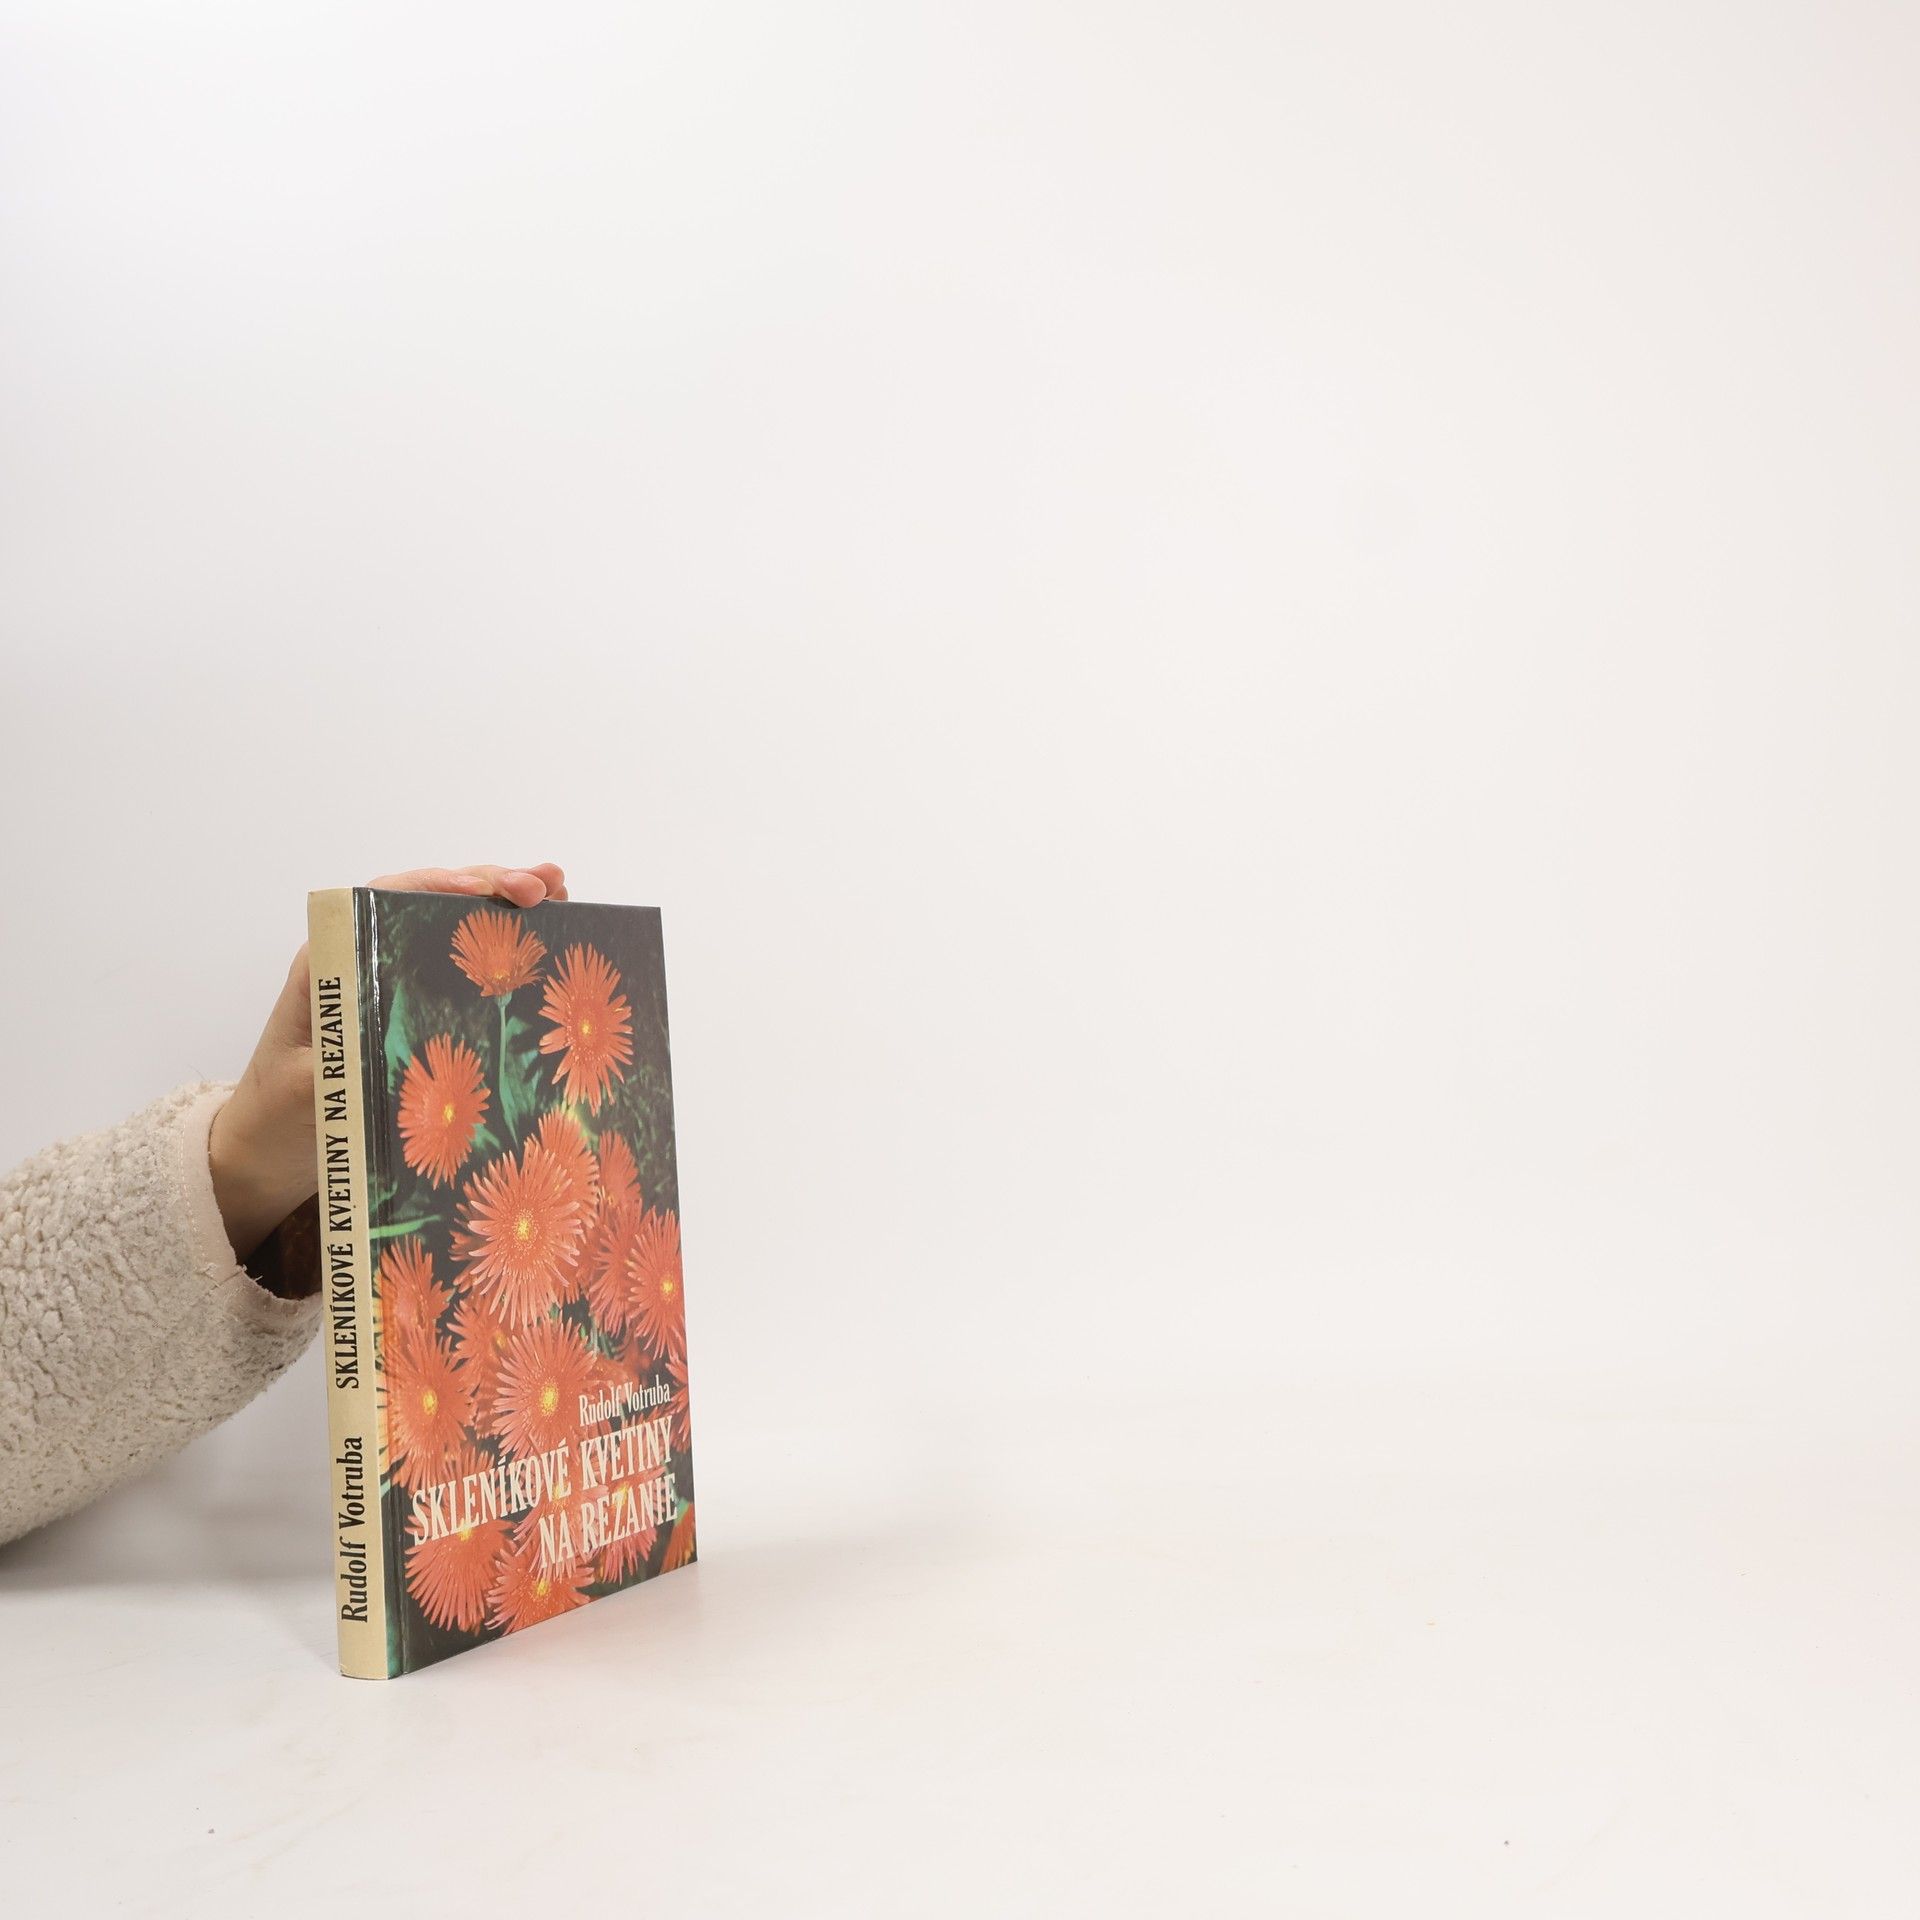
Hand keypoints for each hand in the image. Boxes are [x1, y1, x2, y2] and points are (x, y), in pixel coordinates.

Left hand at [208, 864, 569, 1264]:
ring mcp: (390, 981)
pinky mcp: (411, 1009)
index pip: (388, 899)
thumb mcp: (309, 1089)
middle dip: (492, 886)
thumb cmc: (277, 1117)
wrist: (261, 1154)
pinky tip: (546, 943)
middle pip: (432, 901)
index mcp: (331, 962)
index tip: (485, 889)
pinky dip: (504, 948)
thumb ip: (344, 1058)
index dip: (441, 886)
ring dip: (506, 908)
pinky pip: (462, 966)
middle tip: (549, 886)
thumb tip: (395, 1037)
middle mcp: (362, 958)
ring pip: (453, 926)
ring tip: (563, 894)